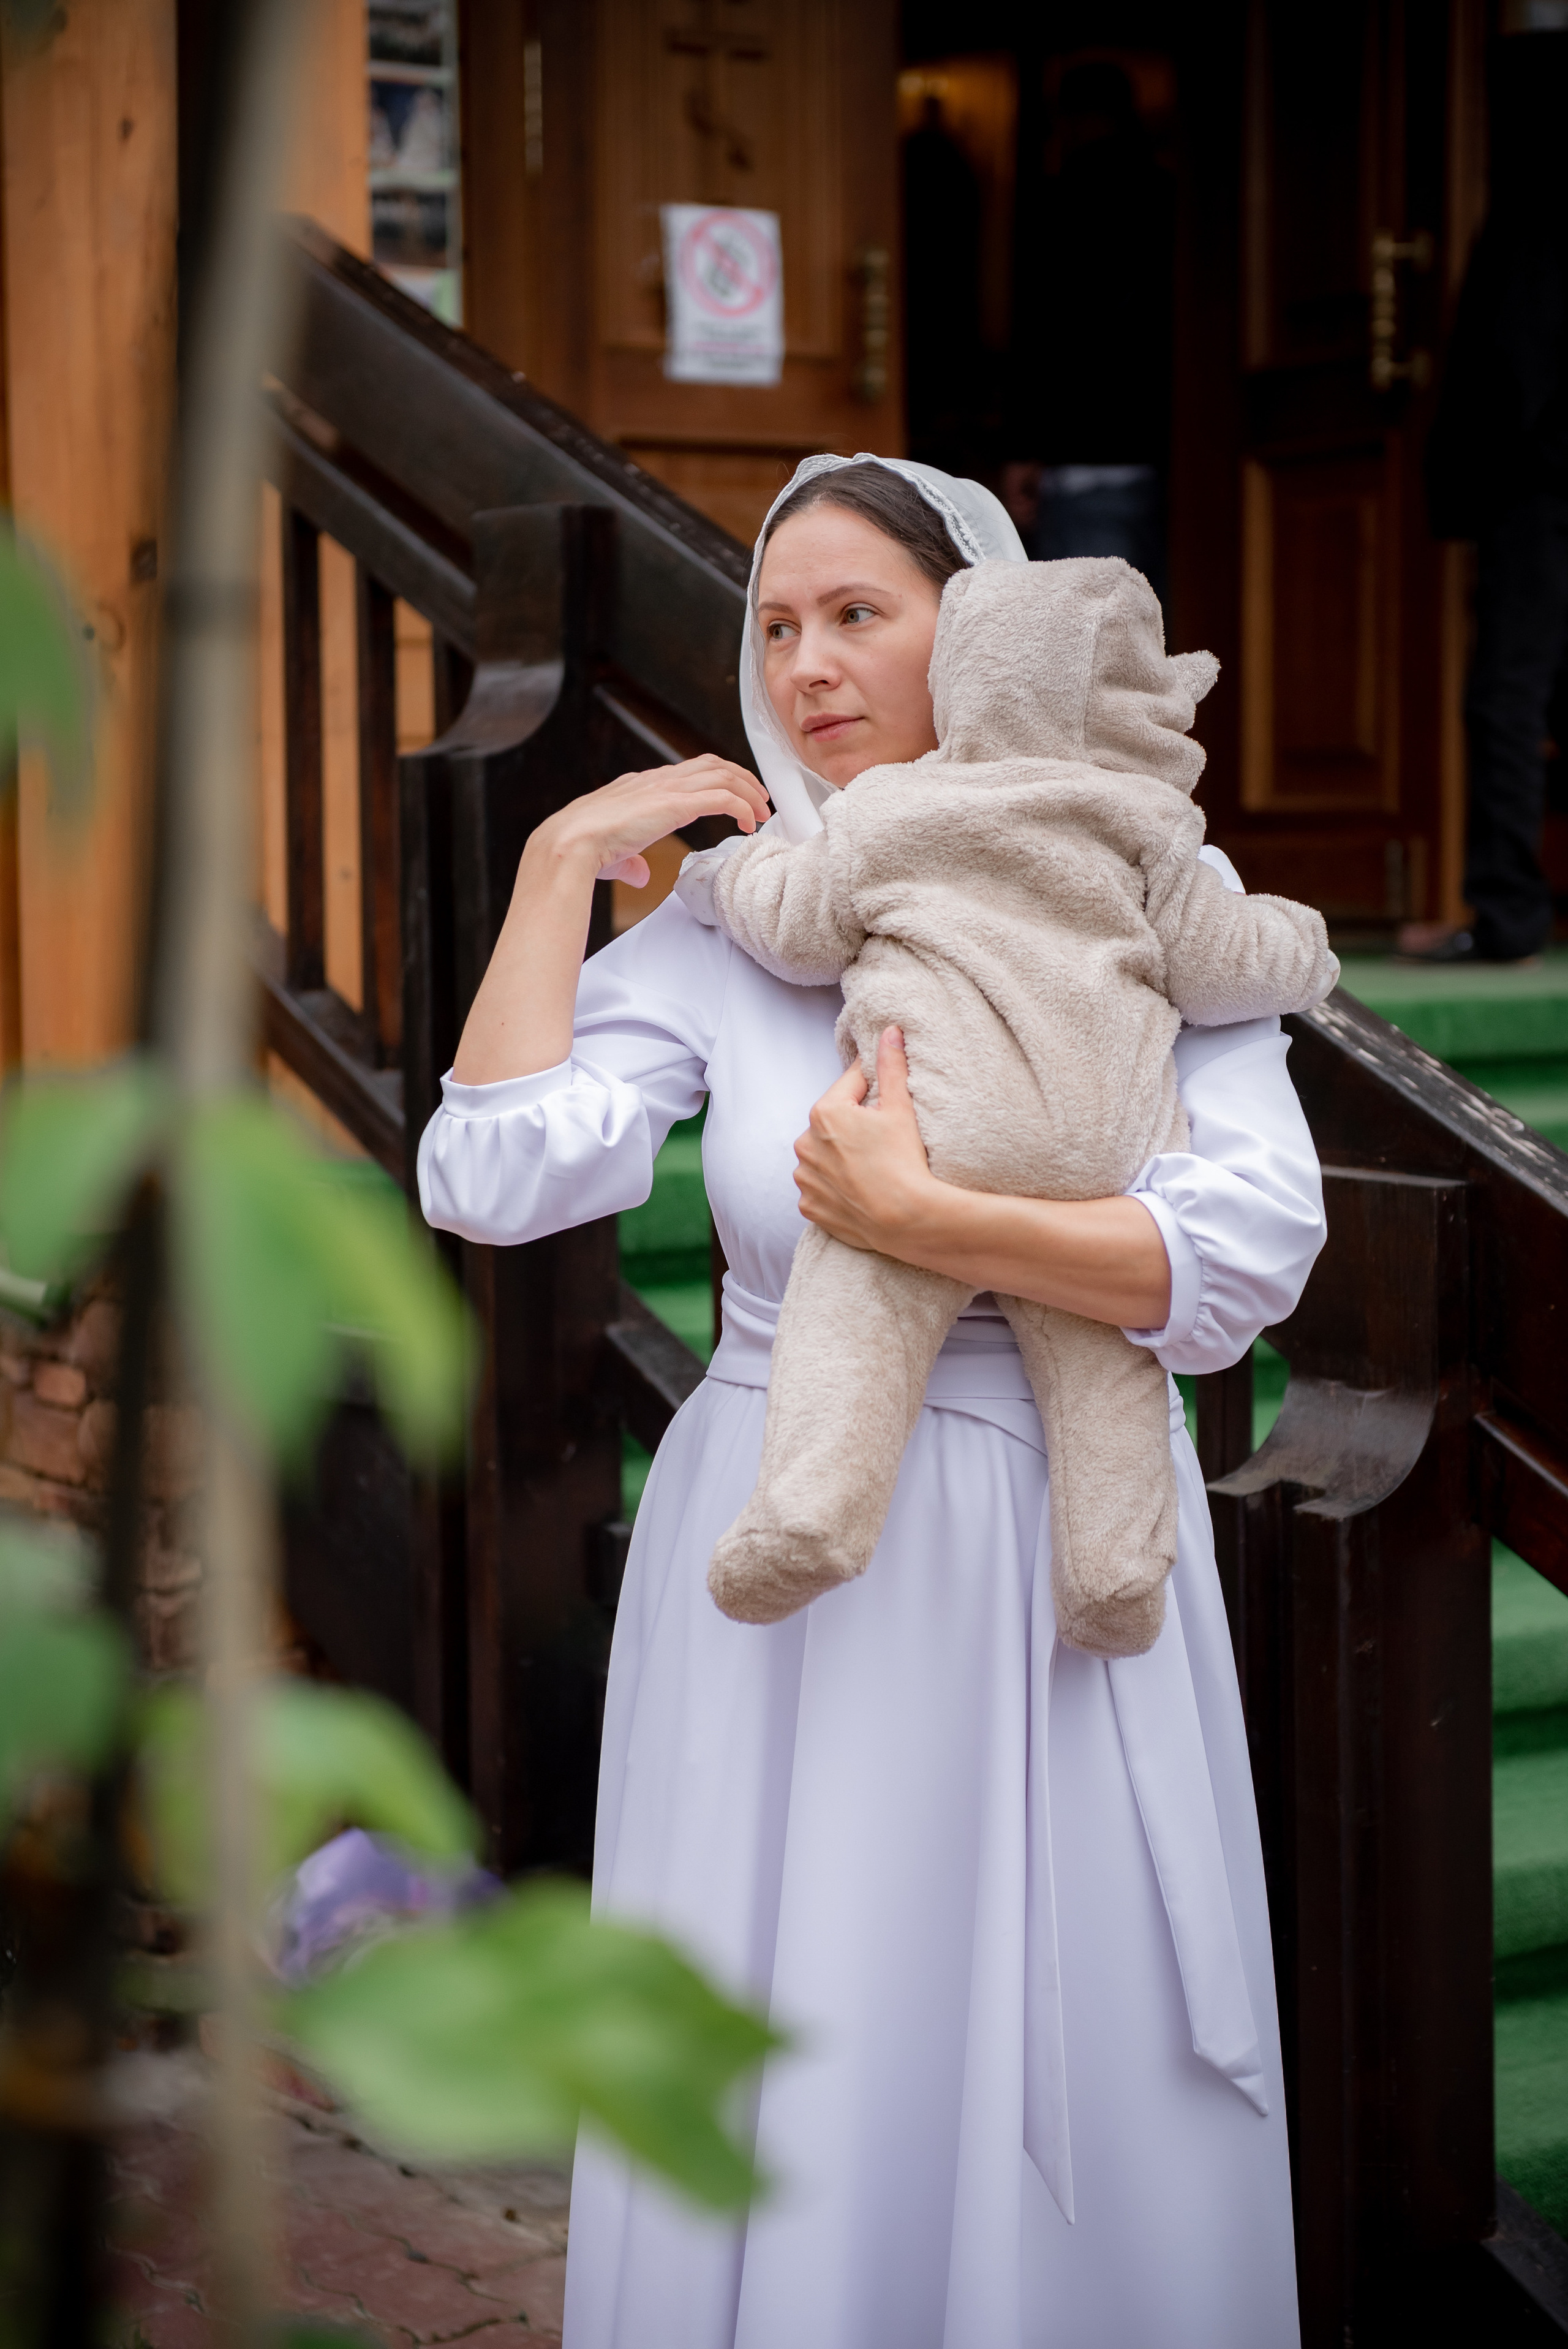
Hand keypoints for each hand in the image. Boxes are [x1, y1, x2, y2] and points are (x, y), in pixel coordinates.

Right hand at [528, 754, 770, 888]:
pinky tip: (749, 824)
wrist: (571, 842)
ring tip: (763, 812)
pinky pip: (721, 797)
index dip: (719, 779)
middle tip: (761, 800)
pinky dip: (742, 807)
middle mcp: (657, 779)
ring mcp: (665, 789)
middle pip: (713, 764)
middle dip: (742, 778)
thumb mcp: (614, 853)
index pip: (691, 769)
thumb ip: (631, 861)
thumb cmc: (585, 849)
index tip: (736, 796)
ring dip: (749, 791)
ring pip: (722, 775)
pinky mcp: (674, 804)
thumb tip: (639, 874)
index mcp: (644, 785)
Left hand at [793, 1026, 937, 1250]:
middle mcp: (805, 1143)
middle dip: (854, 1127)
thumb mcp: (901, 1108)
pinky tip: (859, 1190)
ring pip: (824, 1156)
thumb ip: (891, 1066)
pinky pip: (820, 1188)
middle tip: (883, 1142)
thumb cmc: (904, 1160)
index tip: (886, 1101)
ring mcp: (804, 1177)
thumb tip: (889, 1030)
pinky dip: (835, 1188)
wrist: (905, 1218)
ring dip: (840, 1157)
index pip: (850, 1086)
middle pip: (834, 1123)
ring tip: (871, 1168)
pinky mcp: (808, 1206)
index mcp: (824, 1112)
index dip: (873, 1091)